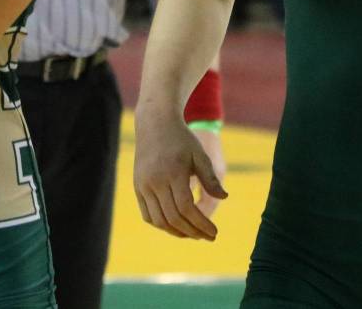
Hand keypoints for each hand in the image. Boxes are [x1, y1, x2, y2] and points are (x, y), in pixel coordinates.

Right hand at [134, 113, 227, 239]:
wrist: (155, 123)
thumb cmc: (182, 139)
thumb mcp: (200, 154)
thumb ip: (210, 178)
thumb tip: (224, 198)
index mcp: (173, 172)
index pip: (187, 208)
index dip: (201, 224)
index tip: (214, 232)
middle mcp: (155, 181)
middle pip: (174, 218)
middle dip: (193, 232)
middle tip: (207, 237)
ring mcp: (144, 185)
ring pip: (159, 220)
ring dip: (177, 232)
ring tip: (193, 234)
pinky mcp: (138, 187)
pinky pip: (148, 215)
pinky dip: (162, 225)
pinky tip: (176, 226)